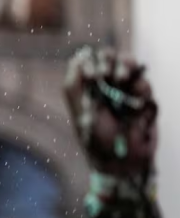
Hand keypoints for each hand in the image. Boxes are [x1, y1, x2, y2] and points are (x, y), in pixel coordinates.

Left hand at [64, 47, 157, 175]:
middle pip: (109, 56)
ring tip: (122, 80)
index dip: (90, 62)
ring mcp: (125, 90)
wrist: (123, 160)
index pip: (88, 61)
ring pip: (129, 64)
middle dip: (109, 60)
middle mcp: (105, 86)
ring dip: (126, 66)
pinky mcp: (143, 98)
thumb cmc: (96, 140)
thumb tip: (77, 58)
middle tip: (107, 75)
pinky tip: (135, 104)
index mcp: (86, 88)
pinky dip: (140, 89)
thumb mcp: (80, 113)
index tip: (93, 77)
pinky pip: (143, 83)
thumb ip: (75, 86)